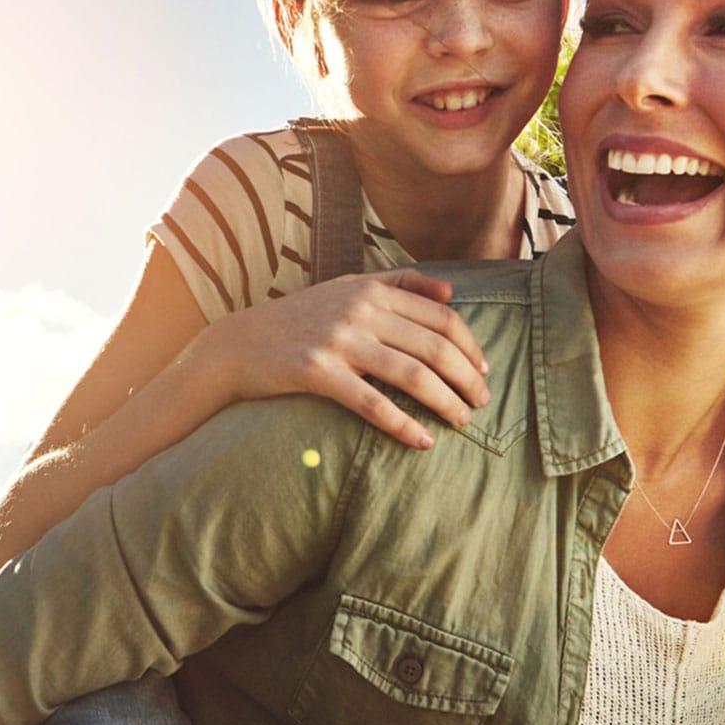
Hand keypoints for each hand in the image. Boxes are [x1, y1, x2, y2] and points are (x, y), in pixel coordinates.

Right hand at [199, 269, 490, 447]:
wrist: (240, 344)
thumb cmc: (302, 318)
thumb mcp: (349, 288)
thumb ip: (400, 283)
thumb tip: (451, 291)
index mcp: (373, 290)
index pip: (442, 318)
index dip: (471, 346)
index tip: (484, 371)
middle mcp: (360, 311)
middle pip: (435, 347)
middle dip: (467, 378)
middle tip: (482, 403)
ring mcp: (339, 341)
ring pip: (412, 375)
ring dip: (446, 402)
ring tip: (461, 422)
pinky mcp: (317, 372)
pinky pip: (372, 403)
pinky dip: (404, 425)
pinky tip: (422, 442)